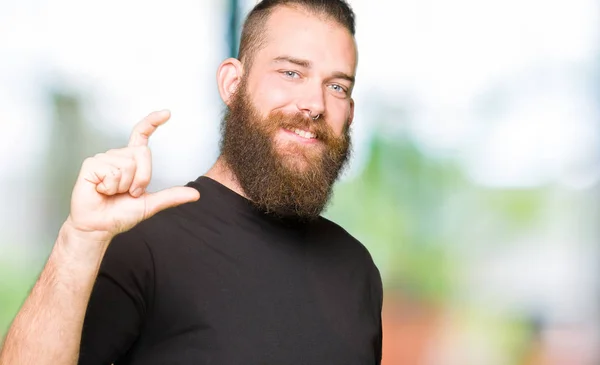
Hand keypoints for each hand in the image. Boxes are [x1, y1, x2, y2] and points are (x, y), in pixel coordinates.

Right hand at [65, 110, 199, 241]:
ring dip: (125, 185)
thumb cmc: (120, 214)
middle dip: (142, 178)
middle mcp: (117, 156)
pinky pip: (113, 171)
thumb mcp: (151, 204)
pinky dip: (111, 186)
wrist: (99, 227)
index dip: (152, 122)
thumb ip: (171, 196)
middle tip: (129, 192)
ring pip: (129, 164)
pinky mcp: (91, 165)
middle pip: (143, 153)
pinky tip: (101, 190)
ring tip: (113, 192)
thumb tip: (196, 194)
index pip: (141, 135)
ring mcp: (103, 159)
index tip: (167, 113)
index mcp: (131, 161)